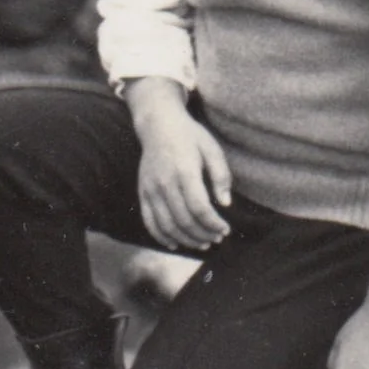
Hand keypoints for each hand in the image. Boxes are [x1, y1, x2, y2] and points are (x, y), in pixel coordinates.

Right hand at [128, 84, 231, 252]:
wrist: (158, 125)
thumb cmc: (190, 136)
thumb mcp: (212, 149)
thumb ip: (221, 176)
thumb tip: (225, 203)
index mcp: (184, 171)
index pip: (199, 207)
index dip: (214, 223)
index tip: (225, 229)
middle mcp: (165, 183)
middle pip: (184, 220)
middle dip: (203, 234)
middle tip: (217, 239)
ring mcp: (151, 189)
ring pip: (167, 225)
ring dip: (186, 239)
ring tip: (202, 243)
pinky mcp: (143, 193)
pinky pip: (149, 221)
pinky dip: (162, 237)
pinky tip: (175, 244)